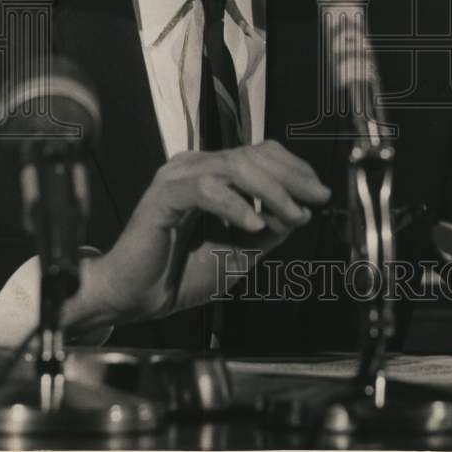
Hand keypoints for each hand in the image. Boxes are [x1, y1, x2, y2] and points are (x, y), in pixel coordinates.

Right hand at [62, 140, 330, 332]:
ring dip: (272, 191)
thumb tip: (300, 212)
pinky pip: (208, 189)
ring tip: (292, 216)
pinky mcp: (165, 195)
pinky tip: (254, 225)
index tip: (319, 193)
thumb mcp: (237, 254)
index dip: (294, 168)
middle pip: (253, 154)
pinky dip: (236, 206)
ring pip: (236, 166)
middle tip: (317, 199)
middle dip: (291, 176)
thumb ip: (267, 231)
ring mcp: (178, 177)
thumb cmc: (176, 276)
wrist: (131, 298)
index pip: (259, 153)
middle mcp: (194, 167)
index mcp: (210, 174)